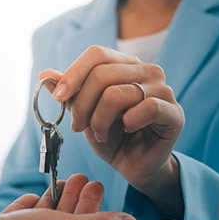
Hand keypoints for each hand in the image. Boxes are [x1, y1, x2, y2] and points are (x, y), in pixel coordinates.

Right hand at [0, 174, 135, 219]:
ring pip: (43, 216)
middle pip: (65, 218)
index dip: (92, 203)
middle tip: (85, 179)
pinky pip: (19, 219)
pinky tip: (33, 198)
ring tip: (64, 180)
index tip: (97, 186)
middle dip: (76, 197)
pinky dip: (28, 207)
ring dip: (55, 197)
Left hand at [39, 45, 184, 218]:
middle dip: (82, 105)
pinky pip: (146, 108)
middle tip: (78, 126)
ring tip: (100, 133)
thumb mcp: (84, 113)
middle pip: (103, 74)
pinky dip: (128, 122)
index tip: (58, 97)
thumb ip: (69, 93)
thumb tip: (44, 74)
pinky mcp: (174, 112)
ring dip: (100, 120)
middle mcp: (147, 71)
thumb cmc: (112, 136)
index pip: (97, 54)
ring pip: (118, 94)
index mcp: (125, 65)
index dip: (74, 74)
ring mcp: (163, 90)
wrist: (134, 165)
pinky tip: (127, 130)